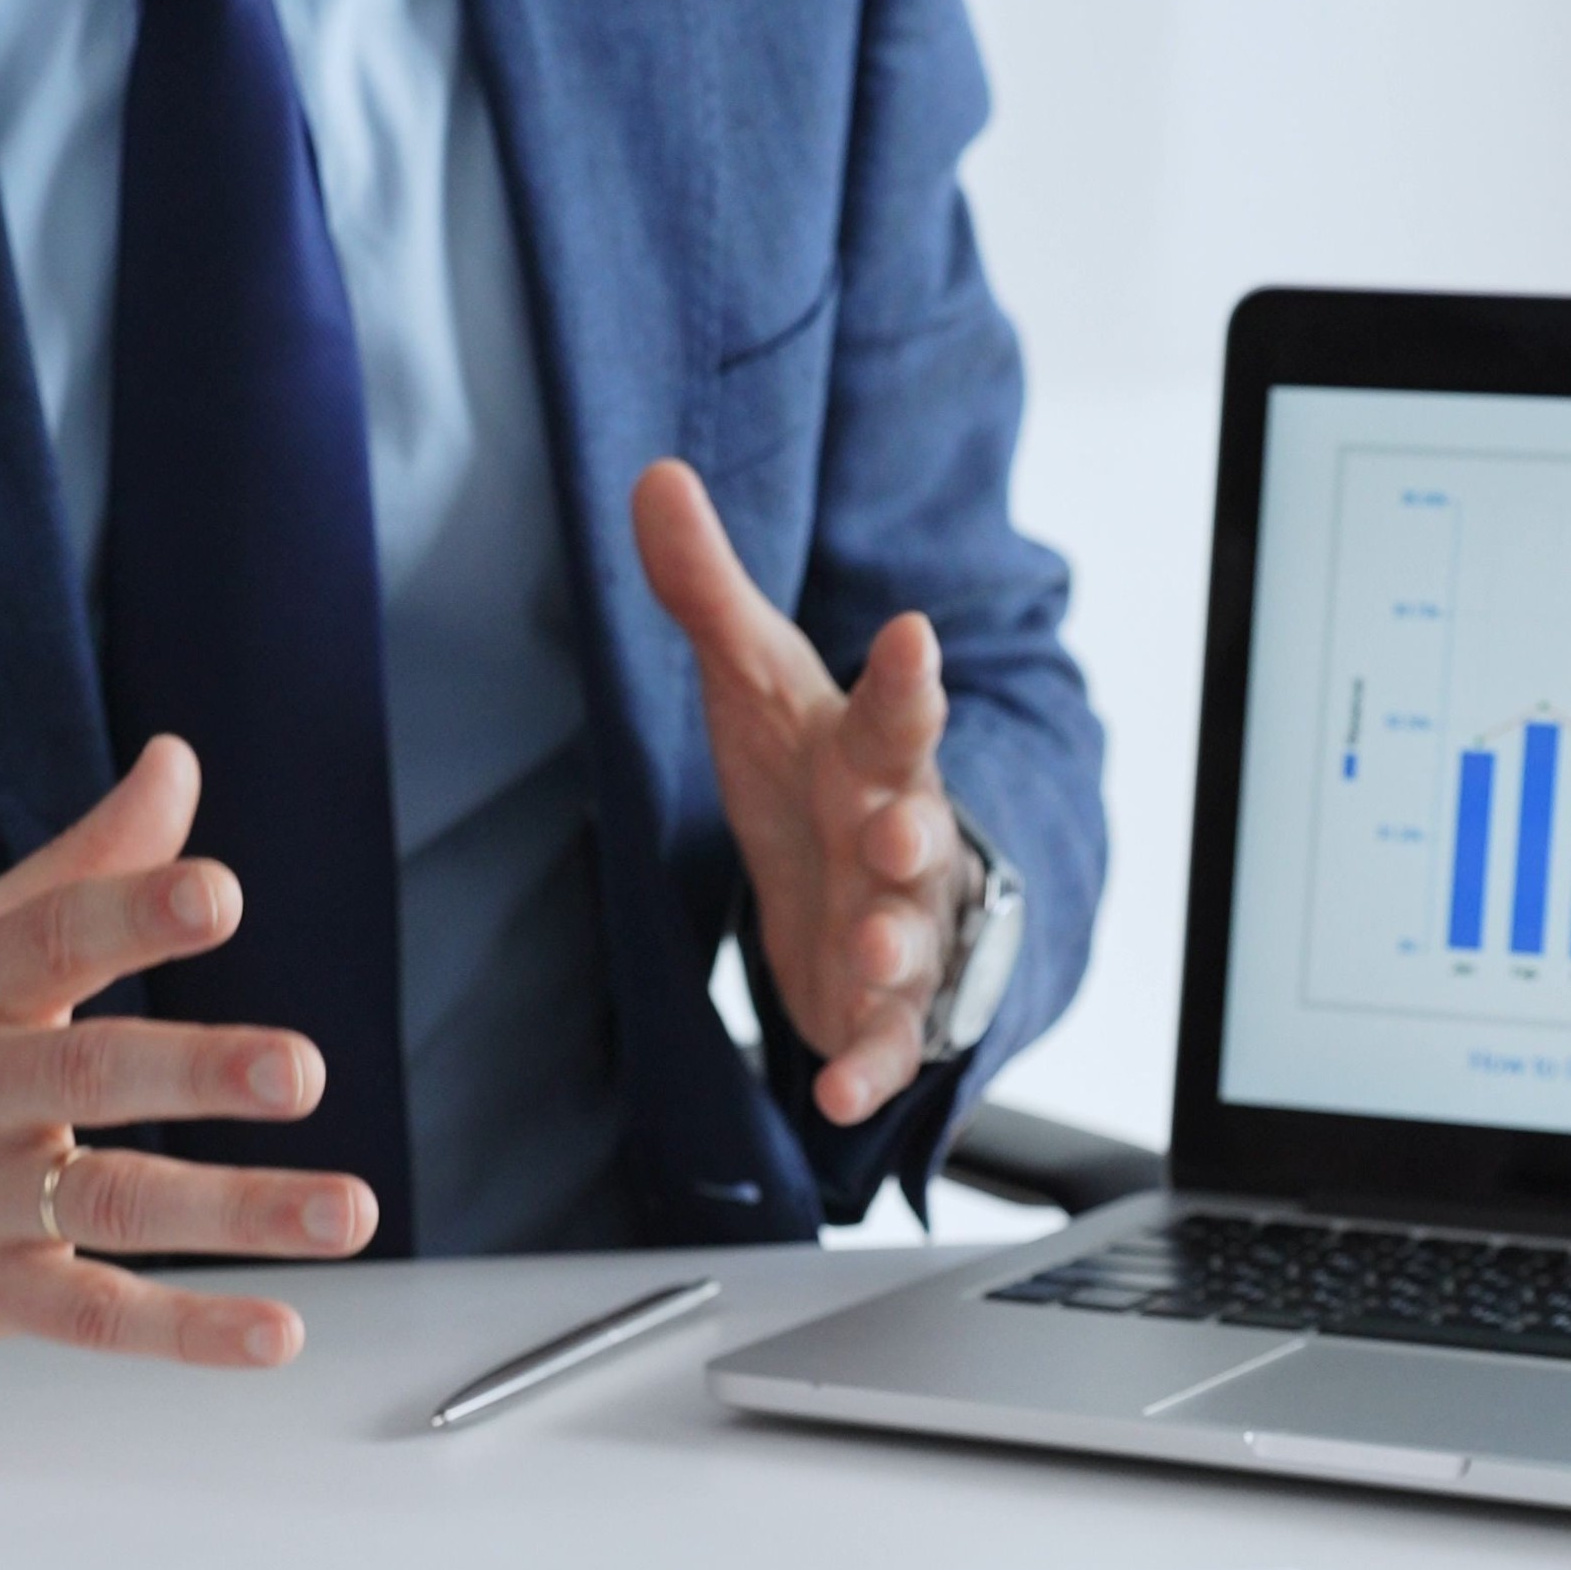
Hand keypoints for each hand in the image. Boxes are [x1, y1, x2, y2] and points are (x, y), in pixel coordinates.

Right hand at [0, 736, 376, 1369]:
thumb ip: (85, 873)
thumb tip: (176, 763)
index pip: (52, 938)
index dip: (135, 914)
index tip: (218, 893)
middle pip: (91, 1073)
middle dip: (198, 1070)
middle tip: (301, 1071)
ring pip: (115, 1202)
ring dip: (240, 1211)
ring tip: (350, 1210)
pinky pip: (98, 1319)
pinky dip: (192, 1332)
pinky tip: (280, 1334)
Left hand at [633, 460, 978, 1124]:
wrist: (866, 883)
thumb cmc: (813, 774)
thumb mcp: (753, 682)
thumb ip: (705, 591)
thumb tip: (652, 472)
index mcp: (872, 753)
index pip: (893, 707)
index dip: (905, 675)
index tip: (913, 635)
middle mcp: (902, 839)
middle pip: (918, 829)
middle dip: (913, 830)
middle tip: (899, 828)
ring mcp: (903, 930)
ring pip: (913, 940)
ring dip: (896, 948)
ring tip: (873, 953)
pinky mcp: (883, 1011)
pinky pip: (887, 1045)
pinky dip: (869, 1070)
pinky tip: (837, 1097)